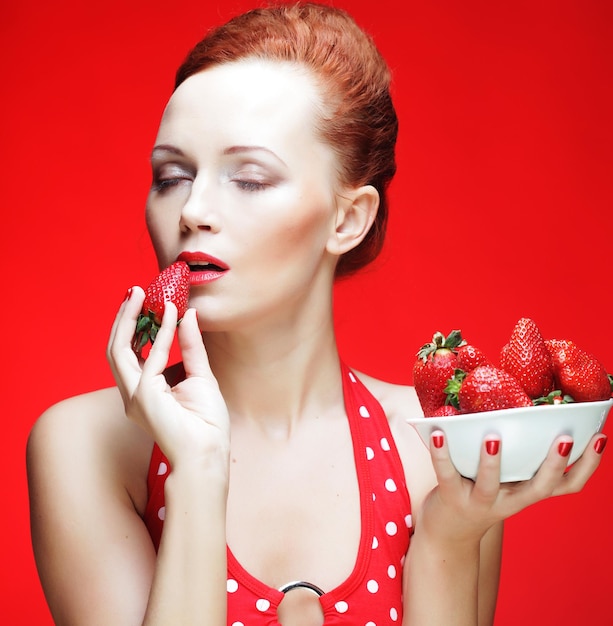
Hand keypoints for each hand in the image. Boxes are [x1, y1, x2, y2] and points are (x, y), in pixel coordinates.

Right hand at [107, 287, 229, 468]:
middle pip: (117, 348)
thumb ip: (191, 346)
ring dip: (128, 319)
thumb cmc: (206, 423)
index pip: (130, 352)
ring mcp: (135, 396)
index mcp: (143, 391)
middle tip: (135, 291)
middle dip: (124, 318)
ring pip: (119, 350)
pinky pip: (151, 357)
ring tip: (140, 294)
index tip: (145, 300)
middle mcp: (133, 393)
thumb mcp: (201, 375)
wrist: (208, 453)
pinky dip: (163, 332)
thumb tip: (189, 314)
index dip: (134, 326)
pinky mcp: (145, 397)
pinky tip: (172, 314)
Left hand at [420, 430, 605, 544]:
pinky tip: (439, 434)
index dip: (588, 465)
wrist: (448, 533)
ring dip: (492, 461)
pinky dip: (442, 454)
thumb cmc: (481, 492)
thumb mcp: (508, 479)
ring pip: (489, 484)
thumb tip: (527, 407)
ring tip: (493, 438)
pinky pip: (447, 474)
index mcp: (527, 492)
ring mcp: (481, 502)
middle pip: (539, 488)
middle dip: (554, 465)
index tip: (601, 437)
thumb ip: (519, 454)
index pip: (569, 485)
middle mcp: (510, 501)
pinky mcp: (451, 497)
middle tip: (564, 438)